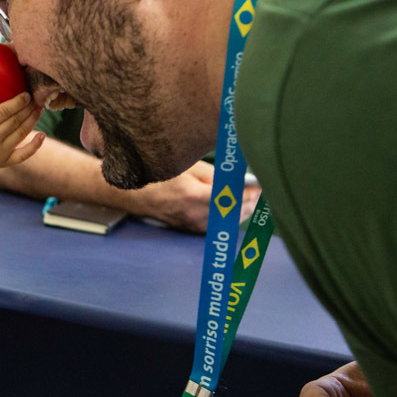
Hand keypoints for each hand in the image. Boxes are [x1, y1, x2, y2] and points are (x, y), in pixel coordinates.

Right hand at [0, 83, 42, 171]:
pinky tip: (42, 135)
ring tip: (40, 108)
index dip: (17, 102)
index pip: (2, 112)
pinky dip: (35, 146)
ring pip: (21, 134)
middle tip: (36, 96)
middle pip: (15, 121)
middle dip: (28, 108)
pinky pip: (24, 154)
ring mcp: (0, 153)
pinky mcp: (5, 161)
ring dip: (33, 119)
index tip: (26, 93)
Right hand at [143, 161, 261, 232]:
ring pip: (228, 222)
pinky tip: (236, 208)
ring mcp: (193, 225)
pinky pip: (218, 226)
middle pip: (233, 212)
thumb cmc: (161, 176)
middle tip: (258, 190)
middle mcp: (194, 214)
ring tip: (251, 198)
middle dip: (249, 201)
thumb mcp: (187, 167)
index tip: (259, 185)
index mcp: (193, 195)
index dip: (248, 192)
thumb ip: (214, 175)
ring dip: (242, 210)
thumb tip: (236, 180)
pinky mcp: (192, 229)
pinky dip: (230, 217)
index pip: (231, 197)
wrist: (137, 196)